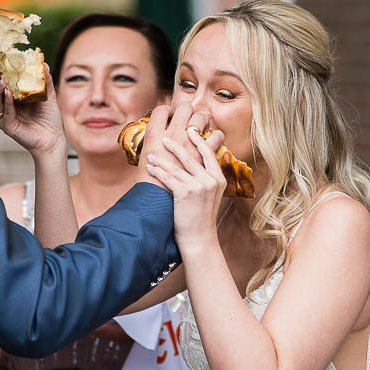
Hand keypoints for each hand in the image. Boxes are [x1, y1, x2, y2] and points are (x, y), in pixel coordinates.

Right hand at [0, 67, 64, 157]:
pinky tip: (8, 93)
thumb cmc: (49, 118)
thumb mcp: (48, 95)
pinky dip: (6, 102)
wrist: (53, 138)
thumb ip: (45, 80)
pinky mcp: (8, 126)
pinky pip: (5, 112)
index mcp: (11, 97)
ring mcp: (5, 116)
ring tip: (1, 79)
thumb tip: (43, 63)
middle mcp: (5, 106)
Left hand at [143, 121, 227, 251]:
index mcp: (218, 179)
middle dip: (176, 146)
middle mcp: (210, 180)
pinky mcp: (186, 193)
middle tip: (166, 138)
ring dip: (162, 159)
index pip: (208, 153)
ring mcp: (199, 186)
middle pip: (191, 156)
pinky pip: (168, 178)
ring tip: (152, 155)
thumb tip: (196, 165)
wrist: (199, 238)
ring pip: (177, 167)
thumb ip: (207, 180)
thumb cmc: (201, 219)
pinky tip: (150, 167)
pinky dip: (157, 171)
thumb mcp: (211, 196)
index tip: (190, 130)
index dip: (198, 140)